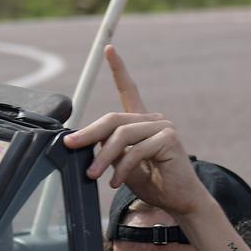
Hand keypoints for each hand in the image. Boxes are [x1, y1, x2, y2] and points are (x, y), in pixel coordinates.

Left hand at [63, 46, 209, 218]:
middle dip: (89, 133)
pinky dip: (122, 168)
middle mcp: (153, 120)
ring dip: (103, 157)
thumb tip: (86, 140)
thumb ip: (108, 151)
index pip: (129, 90)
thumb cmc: (153, 183)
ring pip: (122, 136)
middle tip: (71, 146)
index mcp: (141, 123)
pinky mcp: (169, 139)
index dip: (119, 69)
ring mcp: (163, 127)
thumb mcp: (122, 166)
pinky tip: (116, 182)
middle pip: (113, 119)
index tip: (109, 49)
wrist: (179, 201)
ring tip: (92, 174)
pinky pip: (136, 151)